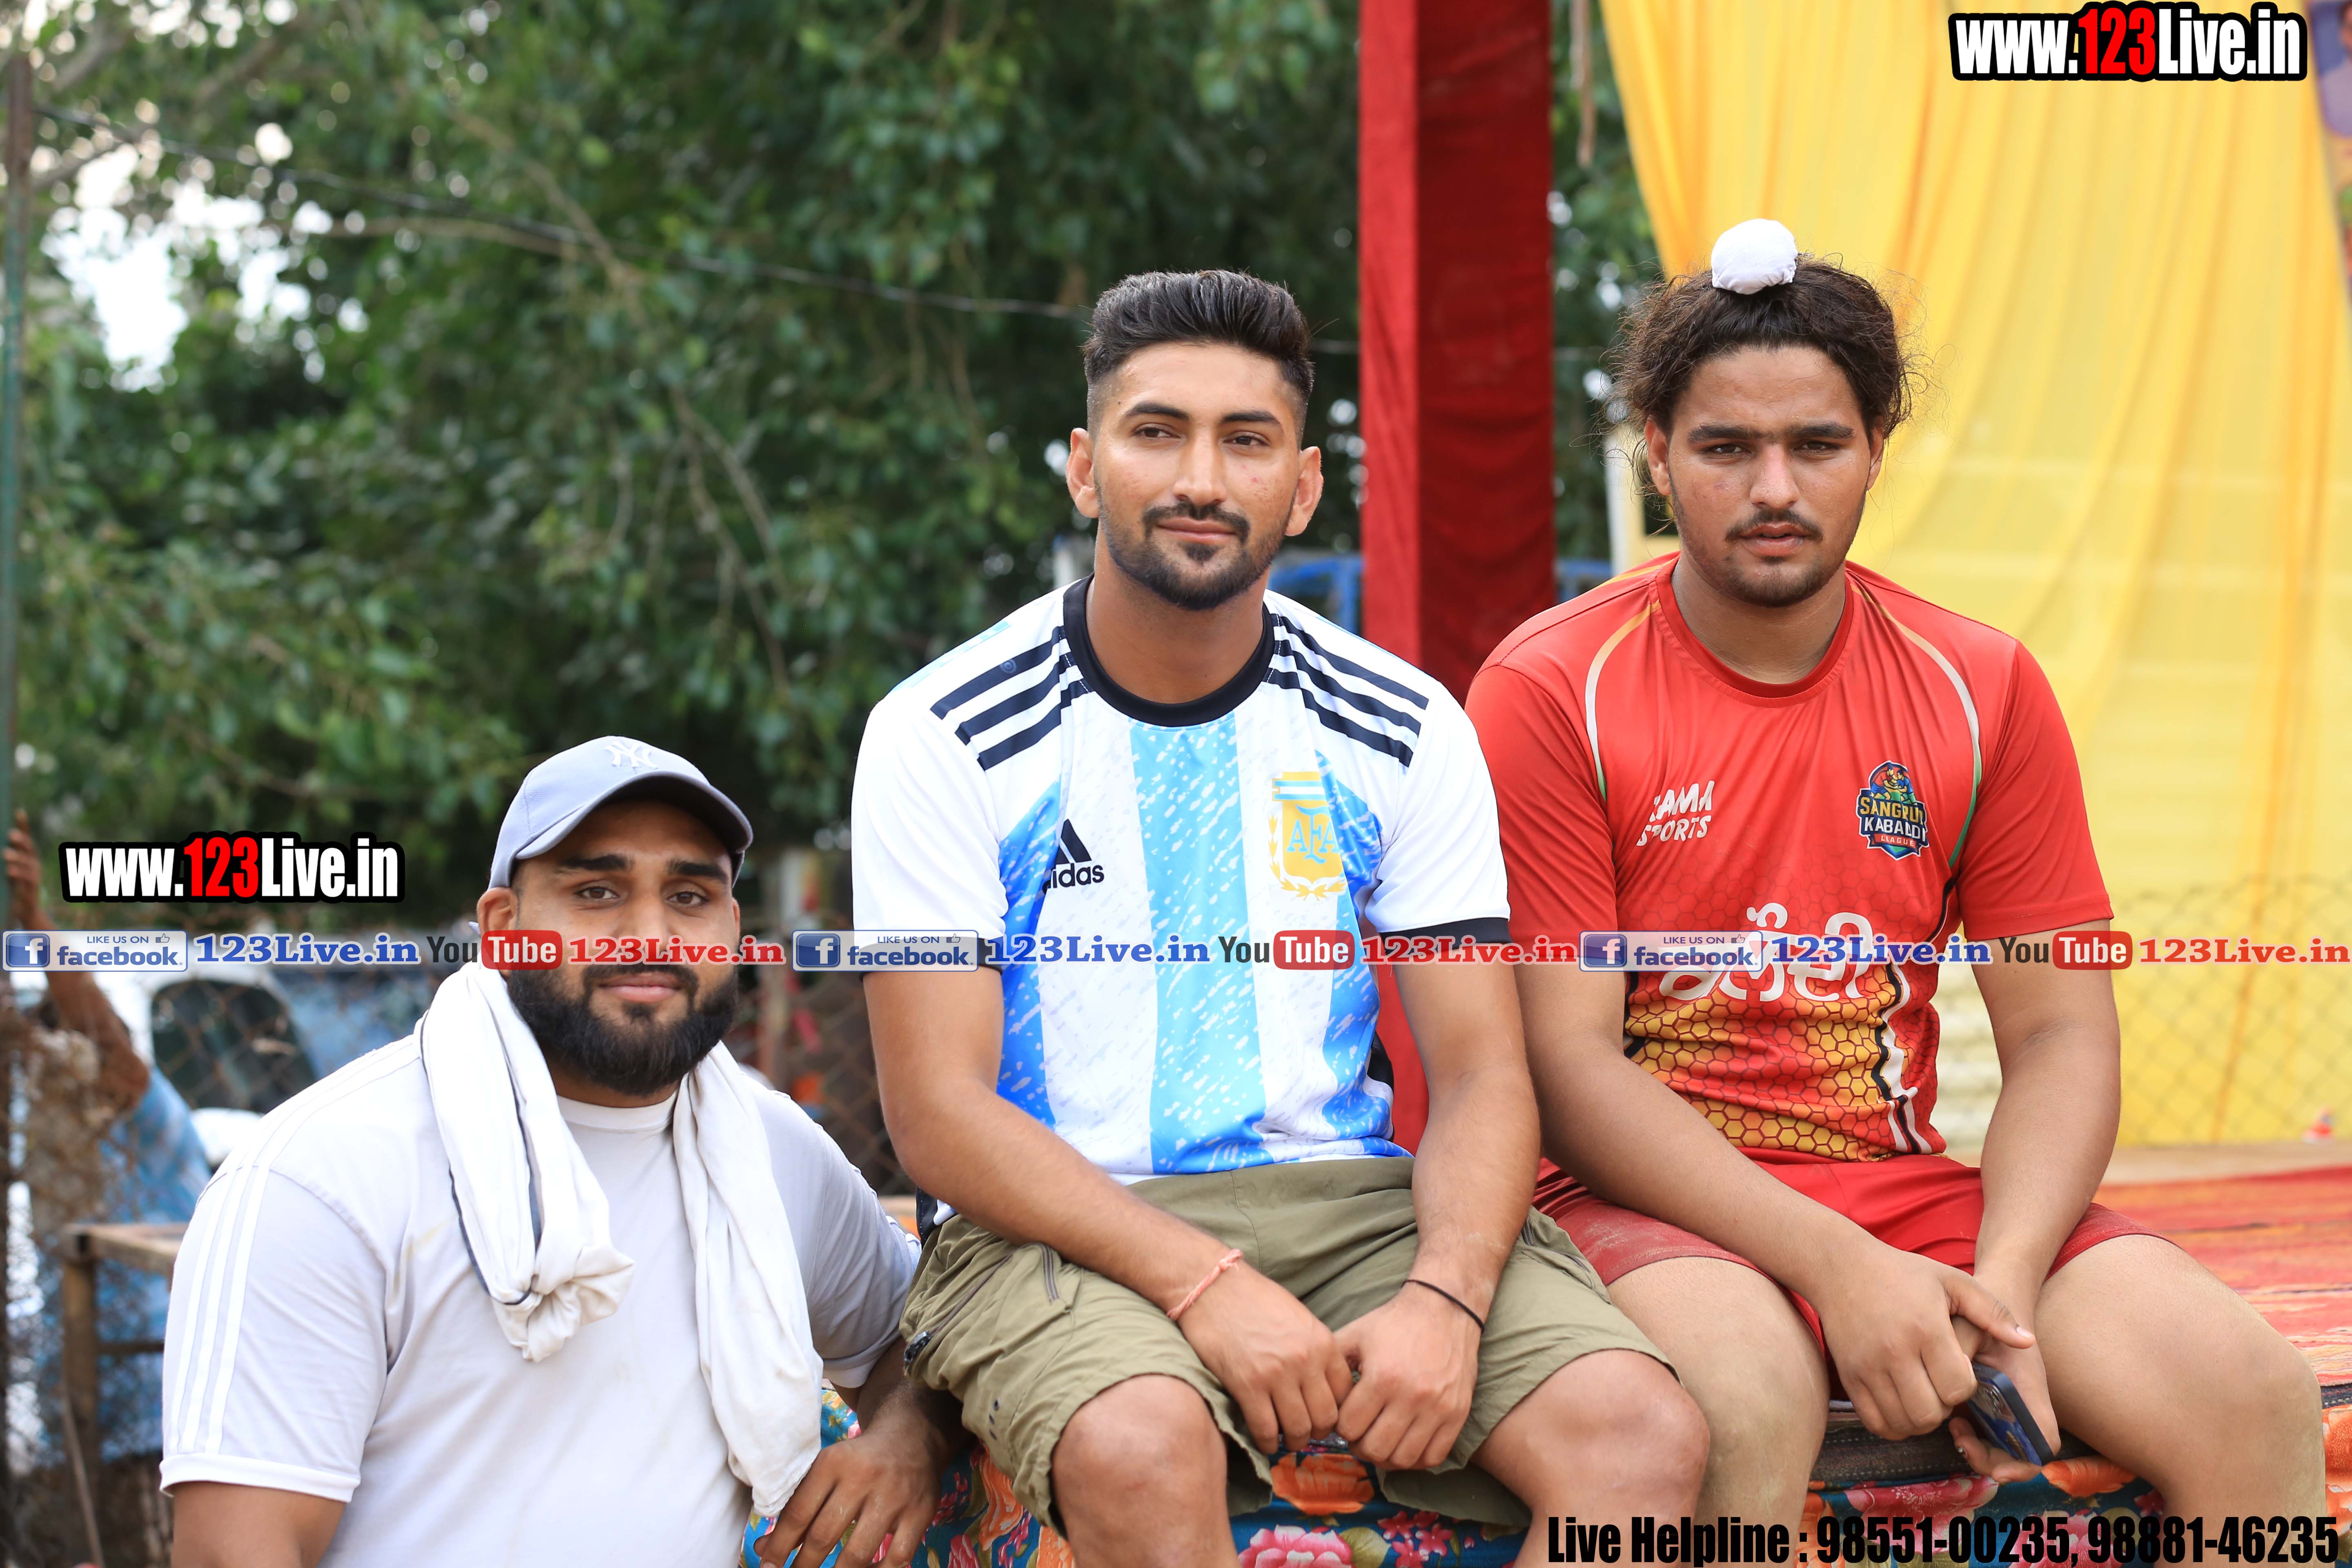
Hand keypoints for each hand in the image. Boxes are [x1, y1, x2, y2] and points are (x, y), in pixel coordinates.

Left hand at [6, 810, 44, 931]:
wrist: (24, 907)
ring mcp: (34, 874)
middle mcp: (33, 862)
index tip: (18, 812)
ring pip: (27, 862)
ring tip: (5, 853)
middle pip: (28, 847)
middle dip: (20, 840)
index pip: (26, 837)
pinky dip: (18, 873)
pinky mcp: (32, 886)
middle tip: (10, 834)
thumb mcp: (10, 867)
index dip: (23, 825)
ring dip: (16, 857)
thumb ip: (9, 855)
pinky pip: (27, 878)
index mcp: (27, 855)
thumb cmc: (14, 884)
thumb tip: (0, 846)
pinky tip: (9, 870)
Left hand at [756, 1419, 947, 1567]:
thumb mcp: (826, 1472)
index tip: (767, 1565)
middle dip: (803, 1565)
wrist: (912, 1438)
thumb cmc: (858, 1462)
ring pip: (859, 1552)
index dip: (779, 1546)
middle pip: (824, 1534)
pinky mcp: (920, 1513)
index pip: (799, 1512)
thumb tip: (763, 1551)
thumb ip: (798, 1509)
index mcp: (834, 1463)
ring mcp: (894, 1497)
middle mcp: (864, 1478)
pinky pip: (897, 1558)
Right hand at [1175, 1260, 1353, 1453]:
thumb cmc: (1255, 1299)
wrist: (1214, 1287)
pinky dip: (1268, 1442)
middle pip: (1326, 1417)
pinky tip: (1265, 1440)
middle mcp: (1305, 1360)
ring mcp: (1277, 1374)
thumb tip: (1323, 1383)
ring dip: (1294, 1440)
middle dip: (1318, 1431)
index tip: (1323, 1414)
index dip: (1337, 1410)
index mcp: (1322, 1342)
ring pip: (1298, 1428)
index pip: (1345, 1393)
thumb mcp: (1299, 1318)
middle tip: (1306, 1432)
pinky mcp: (1247, 1385)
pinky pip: (1266, 1429)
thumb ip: (1315, 1349)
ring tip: (1286, 1438)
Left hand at [1333, 1283, 1481, 1470]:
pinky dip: (1416, 1459)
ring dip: (1386, 1456)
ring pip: (1403, 1459)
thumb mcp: (1355, 1335)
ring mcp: (1438, 1409)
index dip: (1341, 1428)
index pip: (1349, 1428)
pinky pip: (1433, 1457)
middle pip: (1375, 1449)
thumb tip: (1311, 1394)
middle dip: (1360, 1446)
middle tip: (1360, 1434)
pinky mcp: (1457, 1415)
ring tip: (1380, 1440)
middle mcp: (1411, 1397)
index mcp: (1382, 1377)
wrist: (1444, 1309)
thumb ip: (1331, 1365)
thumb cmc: (1394, 1323)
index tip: (1344, 1419)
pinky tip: (1405, 1443)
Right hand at [1809, 1239, 2033, 1440]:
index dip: (1966, 1388)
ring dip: (1920, 1419)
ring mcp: (1867, 1367)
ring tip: (1923, 1396)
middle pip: (1931, 1413)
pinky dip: (1894, 1424)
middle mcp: (1894, 1352)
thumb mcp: (1952, 1282)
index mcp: (1926, 1328)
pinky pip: (1876, 1423)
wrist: (1840, 1267)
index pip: (1958, 1388)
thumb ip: (1993, 1312)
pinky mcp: (1849, 1377)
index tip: (1959, 1371)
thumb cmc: (1903, 1273)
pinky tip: (1902, 1404)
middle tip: (1941, 1388)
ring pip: (1904, 1423)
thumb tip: (2028, 1343)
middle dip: (1944, 1408)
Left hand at [1946, 1265, 2059, 1482]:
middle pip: (2021, 1455)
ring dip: (1978, 1449)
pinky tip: (1950, 1418)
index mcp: (2030, 1389)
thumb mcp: (1974, 1320)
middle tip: (1960, 1437)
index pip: (2044, 1441)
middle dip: (1989, 1459)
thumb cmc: (1987, 1305)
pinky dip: (1972, 1436)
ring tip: (1954, 1427)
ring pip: (2002, 1448)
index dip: (2024, 1462)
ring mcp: (2010, 1405)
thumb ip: (1962, 1345)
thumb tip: (1954, 1376)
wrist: (1995, 1292)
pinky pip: (1989, 1434)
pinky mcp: (1994, 1403)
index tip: (1995, 1466)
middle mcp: (2025, 1403)